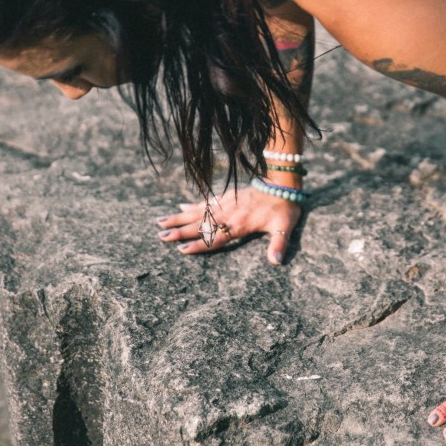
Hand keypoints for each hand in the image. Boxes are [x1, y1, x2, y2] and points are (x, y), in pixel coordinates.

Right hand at [155, 186, 301, 264]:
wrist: (283, 183)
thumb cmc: (284, 207)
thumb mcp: (284, 227)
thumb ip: (279, 244)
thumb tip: (276, 262)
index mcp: (240, 224)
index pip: (215, 237)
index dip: (199, 244)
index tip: (181, 249)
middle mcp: (229, 214)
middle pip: (200, 224)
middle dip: (179, 230)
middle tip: (160, 236)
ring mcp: (226, 203)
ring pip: (199, 212)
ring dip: (179, 216)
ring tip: (160, 221)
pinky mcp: (228, 195)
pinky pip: (207, 201)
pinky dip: (194, 204)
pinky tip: (181, 206)